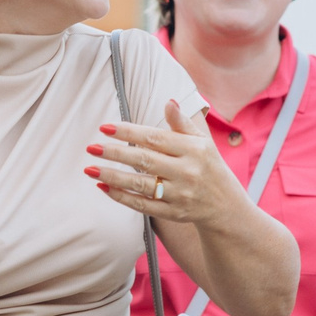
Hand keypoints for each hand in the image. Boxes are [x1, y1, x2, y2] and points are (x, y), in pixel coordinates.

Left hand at [86, 102, 242, 226]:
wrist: (226, 206)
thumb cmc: (208, 166)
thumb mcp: (202, 142)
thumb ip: (182, 123)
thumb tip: (168, 102)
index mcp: (194, 150)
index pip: (155, 138)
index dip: (129, 132)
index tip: (105, 127)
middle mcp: (187, 172)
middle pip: (145, 160)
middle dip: (115, 153)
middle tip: (91, 147)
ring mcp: (180, 194)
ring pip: (140, 185)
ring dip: (112, 176)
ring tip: (90, 169)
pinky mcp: (173, 213)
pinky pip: (142, 205)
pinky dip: (122, 197)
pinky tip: (104, 187)